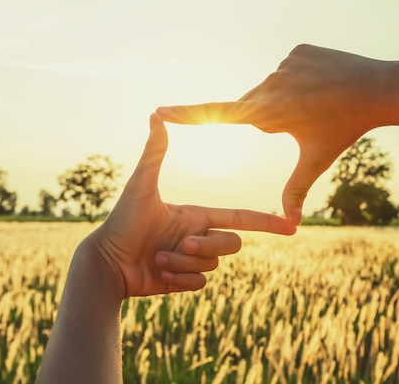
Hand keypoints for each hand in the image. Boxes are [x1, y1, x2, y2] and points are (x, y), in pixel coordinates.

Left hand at [89, 114, 295, 297]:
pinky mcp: (183, 280)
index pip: (240, 217)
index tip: (292, 226)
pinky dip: (180, 280)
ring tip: (157, 259)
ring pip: (211, 266)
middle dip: (206, 246)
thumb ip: (155, 153)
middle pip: (230, 244)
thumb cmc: (121, 221)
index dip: (267, 221)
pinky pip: (200, 283)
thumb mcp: (141, 185)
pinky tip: (159, 274)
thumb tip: (156, 114)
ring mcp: (191, 260)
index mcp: (196, 215)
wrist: (106, 262)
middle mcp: (198, 236)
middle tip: (179, 244)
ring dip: (183, 264)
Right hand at [156, 44, 391, 224]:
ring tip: (317, 104)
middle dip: (272, 118)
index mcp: (269, 113)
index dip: (186, 115)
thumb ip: (296, 189)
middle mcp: (270, 86)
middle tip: (305, 120)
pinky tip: (323, 84)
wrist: (378, 90)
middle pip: (255, 107)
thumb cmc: (344, 129)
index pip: (217, 115)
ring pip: (273, 89)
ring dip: (287, 99)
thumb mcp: (316, 161)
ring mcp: (284, 64)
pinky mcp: (297, 51)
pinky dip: (300, 80)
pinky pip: (288, 70)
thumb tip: (291, 224)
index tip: (161, 110)